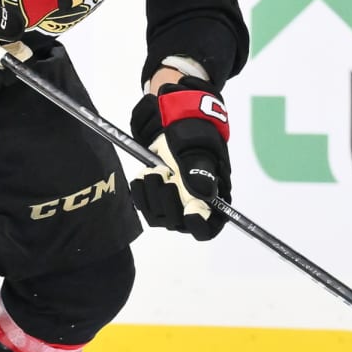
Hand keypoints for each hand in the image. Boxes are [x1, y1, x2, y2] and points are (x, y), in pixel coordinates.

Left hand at [129, 79, 230, 239]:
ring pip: (157, 216)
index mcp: (212, 199)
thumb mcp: (198, 152)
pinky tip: (143, 174)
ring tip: (155, 169)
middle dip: (168, 199)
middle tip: (165, 173)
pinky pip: (143, 205)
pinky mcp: (153, 196)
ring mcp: (172, 202)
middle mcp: (191, 206)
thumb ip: (200, 174)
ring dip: (152, 192)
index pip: (207, 228)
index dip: (199, 225)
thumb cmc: (193, 137)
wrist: (173, 123)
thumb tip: (202, 196)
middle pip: (177, 223)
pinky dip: (140, 190)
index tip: (190, 211)